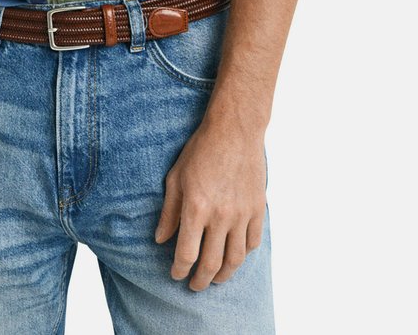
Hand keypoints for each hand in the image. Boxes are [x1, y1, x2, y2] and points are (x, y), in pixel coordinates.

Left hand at [154, 120, 266, 290]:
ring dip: (224, 275)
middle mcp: (220, 216)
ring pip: (235, 259)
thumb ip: (169, 212)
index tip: (175, 274)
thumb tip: (160, 240)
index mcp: (196, 208)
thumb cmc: (200, 151)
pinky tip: (234, 255)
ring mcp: (242, 214)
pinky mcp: (258, 209)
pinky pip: (252, 242)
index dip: (179, 269)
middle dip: (200, 280)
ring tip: (216, 279)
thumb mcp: (176, 178)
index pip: (186, 253)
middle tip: (194, 286)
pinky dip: (243, 254)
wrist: (234, 131)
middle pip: (211, 264)